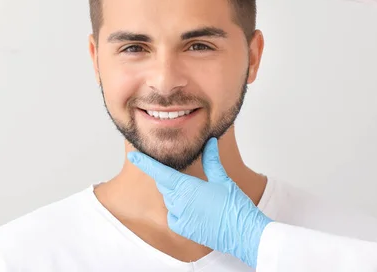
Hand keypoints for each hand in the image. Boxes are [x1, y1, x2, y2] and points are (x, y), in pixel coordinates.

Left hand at [127, 138, 272, 268]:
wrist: (243, 233)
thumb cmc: (234, 205)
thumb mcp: (222, 178)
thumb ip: (211, 160)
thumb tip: (210, 142)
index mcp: (186, 187)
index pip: (159, 172)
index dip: (145, 163)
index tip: (133, 155)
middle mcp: (178, 202)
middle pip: (165, 184)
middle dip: (170, 177)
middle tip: (188, 177)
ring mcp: (179, 217)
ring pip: (170, 198)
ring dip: (177, 193)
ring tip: (199, 195)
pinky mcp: (182, 229)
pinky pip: (173, 214)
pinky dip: (179, 209)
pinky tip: (196, 209)